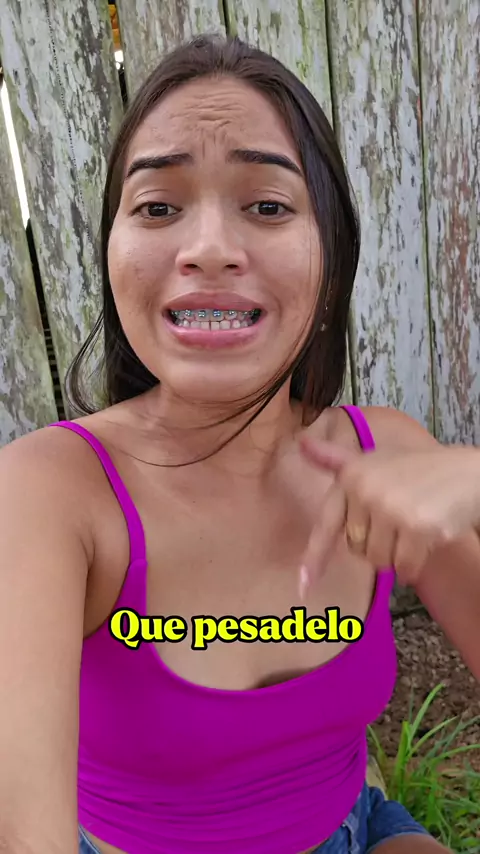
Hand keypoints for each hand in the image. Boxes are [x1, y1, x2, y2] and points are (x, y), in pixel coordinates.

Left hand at [299, 437, 479, 594]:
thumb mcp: (372, 460)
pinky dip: (413, 566)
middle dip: (377, 545)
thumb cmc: (414, 468)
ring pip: (379, 561)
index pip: (327, 523)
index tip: (303, 586)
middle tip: (397, 522)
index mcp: (351, 475)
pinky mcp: (417, 526)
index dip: (314, 557)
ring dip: (396, 556)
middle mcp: (366, 489)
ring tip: (412, 529)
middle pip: (357, 549)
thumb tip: (300, 445)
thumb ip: (335, 460)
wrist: (465, 472)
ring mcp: (391, 508)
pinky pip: (403, 567)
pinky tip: (426, 543)